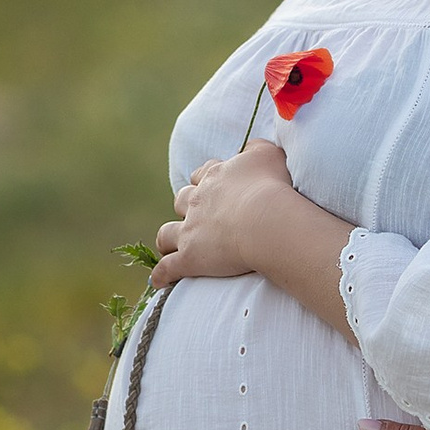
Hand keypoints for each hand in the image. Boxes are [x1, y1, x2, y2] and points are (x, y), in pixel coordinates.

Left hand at [151, 139, 295, 286]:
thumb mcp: (268, 155)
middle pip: (181, 201)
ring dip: (168, 240)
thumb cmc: (271, 186)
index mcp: (215, 176)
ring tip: (170, 247)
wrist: (265, 219)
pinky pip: (168, 268)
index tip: (212, 187)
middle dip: (185, 207)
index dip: (205, 181)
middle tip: (195, 217)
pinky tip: (158, 281)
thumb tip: (247, 149)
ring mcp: (190, 230)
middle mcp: (197, 201)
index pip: (202, 175)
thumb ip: (255, 148)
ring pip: (167, 233)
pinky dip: (161, 274)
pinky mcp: (189, 257)